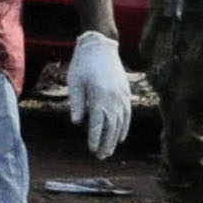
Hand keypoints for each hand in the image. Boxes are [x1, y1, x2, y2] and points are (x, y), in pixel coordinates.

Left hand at [67, 30, 133, 157]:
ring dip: (115, 138)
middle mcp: (113, 97)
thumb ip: (76, 103)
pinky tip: (120, 137)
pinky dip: (124, 127)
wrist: (100, 45)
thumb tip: (77, 123)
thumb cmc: (82, 64)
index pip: (98, 123)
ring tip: (109, 151)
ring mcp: (122, 95)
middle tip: (101, 157)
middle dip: (106, 143)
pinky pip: (127, 114)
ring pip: (121, 122)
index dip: (95, 138)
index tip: (92, 150)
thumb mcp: (74, 82)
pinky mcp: (126, 92)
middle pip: (111, 126)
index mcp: (99, 95)